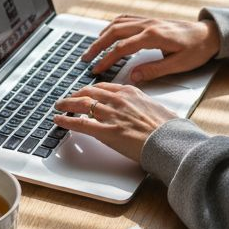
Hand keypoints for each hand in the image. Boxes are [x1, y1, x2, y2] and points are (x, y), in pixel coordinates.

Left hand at [54, 83, 177, 163]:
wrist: (170, 142)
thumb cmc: (168, 129)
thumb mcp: (157, 109)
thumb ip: (145, 106)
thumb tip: (145, 110)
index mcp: (131, 93)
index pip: (105, 87)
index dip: (92, 89)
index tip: (87, 92)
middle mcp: (119, 100)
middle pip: (90, 92)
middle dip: (76, 94)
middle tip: (69, 98)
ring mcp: (111, 115)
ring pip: (82, 105)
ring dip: (67, 105)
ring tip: (59, 106)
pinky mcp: (106, 131)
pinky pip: (80, 123)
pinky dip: (66, 121)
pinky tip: (58, 120)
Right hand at [82, 15, 220, 81]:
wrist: (210, 34)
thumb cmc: (197, 50)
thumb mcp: (178, 65)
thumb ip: (154, 70)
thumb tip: (133, 77)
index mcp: (154, 36)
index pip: (122, 48)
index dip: (107, 59)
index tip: (96, 70)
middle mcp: (148, 25)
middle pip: (114, 32)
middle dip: (97, 46)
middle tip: (86, 59)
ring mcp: (148, 20)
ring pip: (118, 24)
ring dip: (102, 35)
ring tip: (92, 48)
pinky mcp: (150, 20)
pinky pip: (126, 19)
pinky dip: (113, 26)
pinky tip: (107, 33)